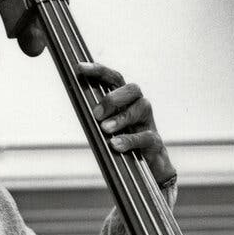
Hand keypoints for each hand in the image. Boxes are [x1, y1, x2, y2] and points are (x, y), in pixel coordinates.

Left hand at [77, 61, 175, 188]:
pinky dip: (129, 140)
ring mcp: (148, 123)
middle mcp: (139, 106)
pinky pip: (145, 136)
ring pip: (141, 108)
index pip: (114, 79)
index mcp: (125, 100)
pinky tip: (115, 145)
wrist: (148, 167)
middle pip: (132, 88)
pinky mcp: (155, 141)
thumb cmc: (123, 144)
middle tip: (96, 114)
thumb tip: (80, 109)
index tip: (79, 68)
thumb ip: (97, 118)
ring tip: (104, 129)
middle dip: (113, 98)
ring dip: (121, 117)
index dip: (98, 71)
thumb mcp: (107, 129)